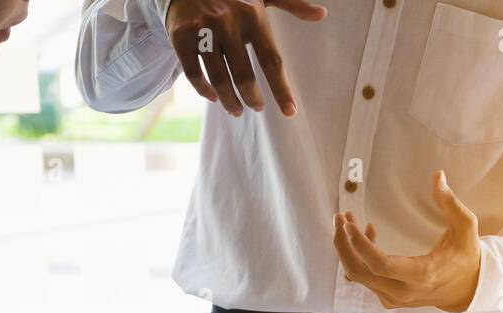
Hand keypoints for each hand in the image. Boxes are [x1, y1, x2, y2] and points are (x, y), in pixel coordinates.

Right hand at [165, 0, 326, 116]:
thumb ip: (291, 4)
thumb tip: (322, 15)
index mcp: (252, 15)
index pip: (272, 60)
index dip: (281, 89)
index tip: (290, 112)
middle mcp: (227, 23)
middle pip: (244, 75)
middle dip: (252, 98)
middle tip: (256, 107)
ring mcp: (202, 31)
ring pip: (219, 78)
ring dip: (229, 100)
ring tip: (236, 110)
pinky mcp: (181, 37)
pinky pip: (193, 73)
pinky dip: (204, 90)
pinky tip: (213, 97)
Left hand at [333, 170, 482, 312]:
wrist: (466, 291)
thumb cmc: (466, 255)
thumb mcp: (465, 228)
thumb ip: (450, 203)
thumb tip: (437, 175)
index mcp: (422, 274)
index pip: (381, 265)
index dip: (360, 245)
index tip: (349, 223)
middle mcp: (403, 291)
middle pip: (359, 272)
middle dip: (343, 244)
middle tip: (340, 217)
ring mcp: (393, 298)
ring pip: (357, 276)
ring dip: (347, 248)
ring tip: (347, 220)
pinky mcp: (388, 298)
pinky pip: (365, 277)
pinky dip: (359, 256)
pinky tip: (368, 233)